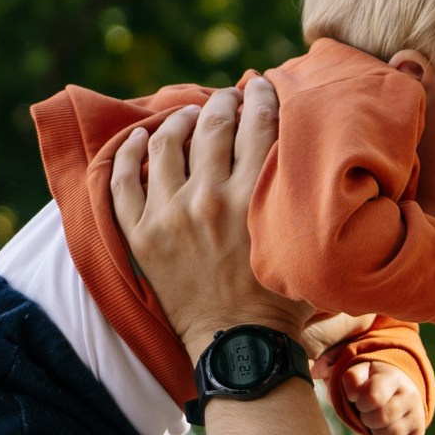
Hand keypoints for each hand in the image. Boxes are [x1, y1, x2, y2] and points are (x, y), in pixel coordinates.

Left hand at [109, 82, 306, 360]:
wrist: (240, 347)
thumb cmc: (282, 299)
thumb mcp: (303, 242)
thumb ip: (303, 198)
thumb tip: (313, 156)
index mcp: (251, 198)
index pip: (257, 124)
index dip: (260, 97)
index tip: (262, 87)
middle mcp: (207, 199)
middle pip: (212, 126)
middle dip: (222, 103)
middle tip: (226, 99)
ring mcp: (168, 216)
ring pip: (164, 144)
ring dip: (177, 121)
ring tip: (186, 117)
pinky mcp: (140, 236)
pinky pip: (121, 181)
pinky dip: (126, 152)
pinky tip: (136, 138)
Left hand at [335, 358, 427, 434]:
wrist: (400, 389)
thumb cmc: (374, 383)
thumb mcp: (362, 373)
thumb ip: (352, 378)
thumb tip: (353, 395)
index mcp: (394, 378)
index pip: (373, 398)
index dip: (361, 403)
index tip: (362, 401)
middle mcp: (410, 396)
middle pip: (381, 418)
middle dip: (367, 419)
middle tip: (368, 412)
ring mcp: (417, 416)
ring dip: (375, 432)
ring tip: (376, 422)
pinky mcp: (418, 433)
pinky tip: (383, 431)